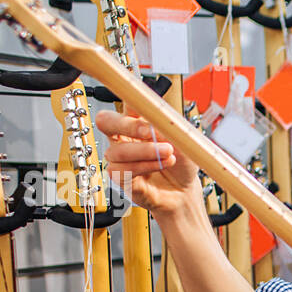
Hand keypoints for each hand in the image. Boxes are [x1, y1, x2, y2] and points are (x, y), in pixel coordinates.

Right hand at [95, 105, 201, 224]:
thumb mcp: (183, 142)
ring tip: (168, 153)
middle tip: (149, 131)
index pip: (125, 104)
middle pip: (106, 122)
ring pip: (118, 150)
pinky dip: (144, 167)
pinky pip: (122, 170)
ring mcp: (121, 158)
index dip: (129, 100)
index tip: (143, 102)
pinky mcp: (121, 178)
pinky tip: (160, 165)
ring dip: (146, 151)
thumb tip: (157, 118)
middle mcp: (125, 139)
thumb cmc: (182, 165)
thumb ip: (168, 128)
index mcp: (137, 123)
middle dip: (128, 125)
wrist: (185, 192)